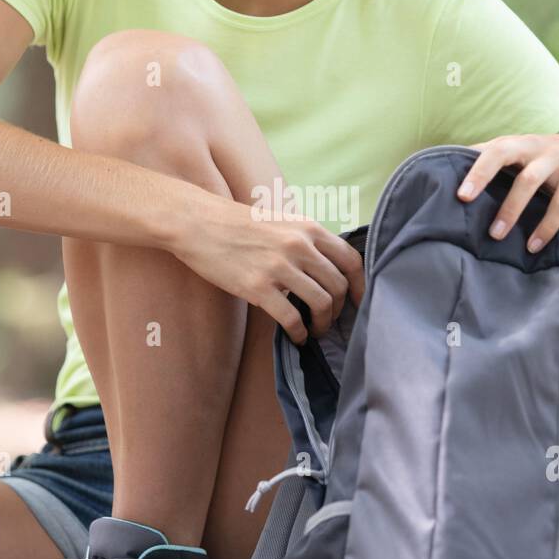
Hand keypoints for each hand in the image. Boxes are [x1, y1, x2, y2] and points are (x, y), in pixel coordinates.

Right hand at [165, 179, 364, 344]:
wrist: (198, 223)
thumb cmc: (238, 223)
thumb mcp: (281, 221)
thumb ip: (306, 240)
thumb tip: (327, 266)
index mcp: (308, 228)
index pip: (350, 259)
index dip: (360, 285)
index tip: (359, 301)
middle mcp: (299, 246)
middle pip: (338, 286)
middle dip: (339, 309)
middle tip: (330, 320)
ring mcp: (279, 267)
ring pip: (320, 304)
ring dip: (322, 324)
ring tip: (315, 330)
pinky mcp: (258, 287)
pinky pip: (291, 319)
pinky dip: (299, 333)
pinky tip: (297, 337)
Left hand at [456, 132, 558, 251]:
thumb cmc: (551, 162)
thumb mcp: (526, 159)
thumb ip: (499, 170)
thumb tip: (457, 196)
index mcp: (515, 144)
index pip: (484, 149)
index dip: (465, 164)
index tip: (445, 184)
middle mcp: (532, 146)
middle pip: (501, 152)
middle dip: (480, 174)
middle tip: (463, 198)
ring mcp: (556, 158)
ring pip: (528, 180)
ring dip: (510, 209)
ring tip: (496, 235)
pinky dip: (546, 225)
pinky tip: (533, 245)